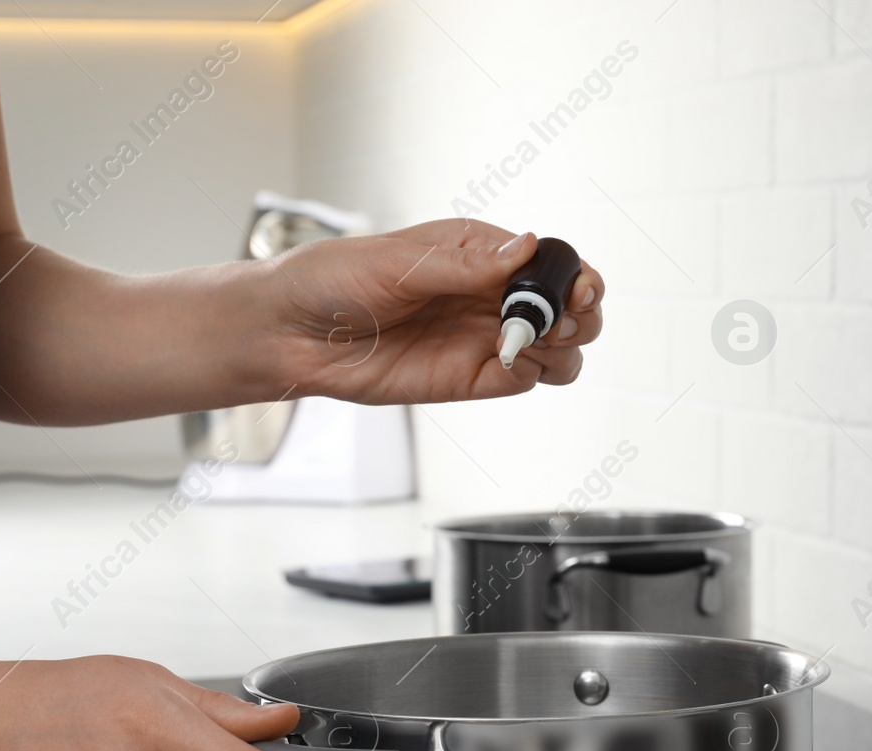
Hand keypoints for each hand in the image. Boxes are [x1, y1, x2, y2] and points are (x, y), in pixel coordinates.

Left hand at [265, 219, 604, 404]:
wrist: (291, 332)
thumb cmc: (334, 279)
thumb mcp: (399, 261)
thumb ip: (466, 264)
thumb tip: (527, 248)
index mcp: (480, 252)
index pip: (552, 261)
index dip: (575, 275)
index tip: (577, 289)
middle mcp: (490, 295)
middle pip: (569, 308)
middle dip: (580, 314)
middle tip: (558, 321)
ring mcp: (483, 339)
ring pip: (559, 350)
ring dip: (564, 349)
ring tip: (535, 342)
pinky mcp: (468, 379)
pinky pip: (521, 381)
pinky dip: (528, 374)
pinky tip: (504, 362)